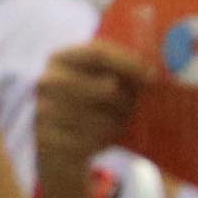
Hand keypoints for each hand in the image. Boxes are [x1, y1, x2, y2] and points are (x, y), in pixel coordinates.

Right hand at [35, 40, 154, 190]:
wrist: (53, 144)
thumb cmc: (83, 104)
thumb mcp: (91, 80)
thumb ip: (114, 71)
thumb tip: (153, 71)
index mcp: (60, 58)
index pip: (98, 53)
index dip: (129, 64)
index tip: (153, 77)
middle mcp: (47, 81)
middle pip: (106, 88)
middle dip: (128, 100)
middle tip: (134, 108)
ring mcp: (44, 111)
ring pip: (102, 121)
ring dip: (117, 124)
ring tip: (117, 124)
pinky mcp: (48, 140)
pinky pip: (91, 143)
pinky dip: (103, 143)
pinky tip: (103, 139)